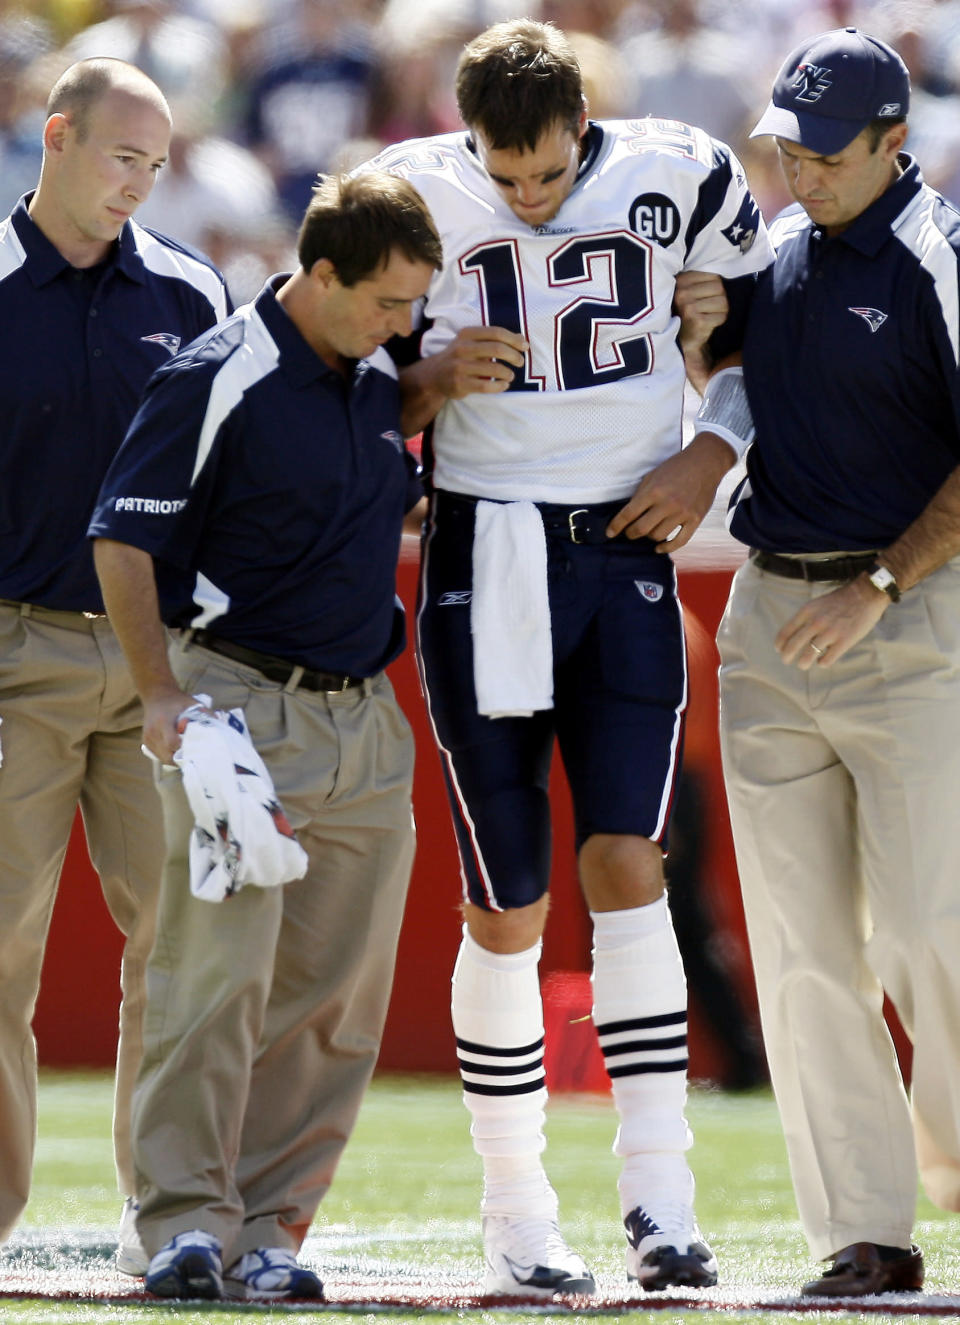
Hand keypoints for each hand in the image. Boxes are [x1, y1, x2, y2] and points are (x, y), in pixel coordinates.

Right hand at [142, 688, 205, 764]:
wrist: (157, 695)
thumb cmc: (177, 700)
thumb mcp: (192, 704)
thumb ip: (205, 715)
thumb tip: (219, 727)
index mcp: (163, 721)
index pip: (172, 743)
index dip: (185, 749)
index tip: (197, 749)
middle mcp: (153, 732)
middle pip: (167, 756)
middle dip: (182, 759)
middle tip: (195, 756)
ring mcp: (147, 738)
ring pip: (163, 758)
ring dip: (175, 759)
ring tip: (187, 754)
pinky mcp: (146, 742)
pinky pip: (159, 755)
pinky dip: (169, 755)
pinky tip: (178, 751)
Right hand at [431, 324, 528, 398]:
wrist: (435, 375)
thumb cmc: (460, 356)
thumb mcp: (472, 342)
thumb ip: (494, 339)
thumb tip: (521, 338)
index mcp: (467, 334)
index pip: (496, 333)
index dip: (514, 339)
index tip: (525, 346)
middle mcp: (462, 348)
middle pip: (496, 349)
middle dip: (514, 356)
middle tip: (520, 362)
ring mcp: (460, 367)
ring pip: (493, 369)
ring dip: (508, 373)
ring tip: (511, 376)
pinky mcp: (460, 384)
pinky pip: (486, 387)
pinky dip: (499, 386)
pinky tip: (504, 385)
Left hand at [605, 433, 735, 550]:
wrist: (705, 462)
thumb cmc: (675, 467)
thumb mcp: (653, 476)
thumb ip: (640, 495)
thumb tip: (627, 515)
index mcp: (654, 491)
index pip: (628, 514)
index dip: (616, 526)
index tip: (609, 533)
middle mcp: (668, 504)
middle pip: (641, 529)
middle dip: (631, 534)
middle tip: (629, 533)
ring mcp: (683, 513)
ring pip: (658, 536)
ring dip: (649, 536)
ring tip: (648, 531)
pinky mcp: (696, 519)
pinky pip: (679, 541)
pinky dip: (667, 548)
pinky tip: (658, 548)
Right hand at [674, 271, 727, 394]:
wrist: (682, 342)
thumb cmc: (689, 313)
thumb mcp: (690, 290)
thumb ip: (703, 278)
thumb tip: (731, 259)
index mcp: (681, 280)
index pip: (714, 277)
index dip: (714, 289)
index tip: (703, 299)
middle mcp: (682, 292)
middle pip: (720, 288)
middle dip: (718, 300)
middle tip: (706, 310)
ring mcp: (688, 307)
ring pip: (723, 302)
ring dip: (720, 312)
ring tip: (706, 317)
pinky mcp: (696, 321)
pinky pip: (721, 316)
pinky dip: (718, 322)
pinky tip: (707, 326)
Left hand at [775, 575, 888, 668]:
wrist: (865, 595)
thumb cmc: (840, 600)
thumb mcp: (817, 604)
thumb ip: (806, 618)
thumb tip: (795, 636)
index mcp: (807, 612)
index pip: (786, 632)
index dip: (780, 644)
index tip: (779, 649)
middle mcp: (816, 622)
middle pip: (793, 646)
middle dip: (786, 657)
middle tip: (786, 661)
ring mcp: (830, 633)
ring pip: (808, 656)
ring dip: (803, 663)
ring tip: (803, 664)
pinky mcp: (844, 642)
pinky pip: (826, 660)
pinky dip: (822, 663)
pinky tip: (823, 660)